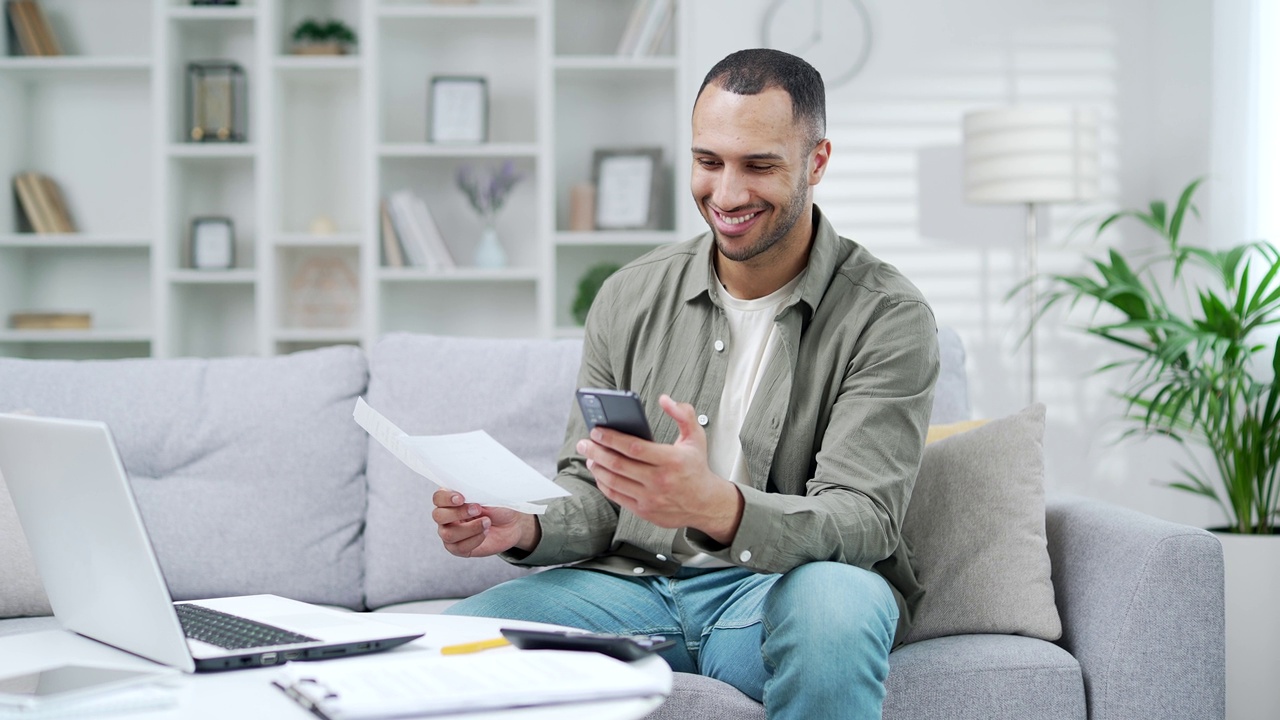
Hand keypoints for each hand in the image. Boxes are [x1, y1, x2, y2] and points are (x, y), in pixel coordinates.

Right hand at [431, 489, 539, 557]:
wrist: (512, 523)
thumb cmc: (499, 506)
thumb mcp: (488, 495)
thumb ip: (474, 493)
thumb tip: (465, 493)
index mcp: (451, 499)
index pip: (438, 497)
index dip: (446, 498)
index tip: (461, 499)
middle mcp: (447, 516)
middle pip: (438, 516)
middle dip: (458, 513)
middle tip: (478, 509)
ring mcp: (451, 533)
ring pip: (447, 534)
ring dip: (470, 528)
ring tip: (486, 522)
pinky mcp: (459, 548)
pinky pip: (459, 547)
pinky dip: (474, 540)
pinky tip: (485, 533)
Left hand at [577, 395, 742, 543]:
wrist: (706, 505)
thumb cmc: (696, 467)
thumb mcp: (696, 437)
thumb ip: (684, 414)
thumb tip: (664, 399)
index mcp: (672, 461)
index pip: (634, 448)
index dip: (612, 438)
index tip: (597, 430)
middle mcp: (660, 481)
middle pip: (619, 464)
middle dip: (596, 451)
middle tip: (584, 442)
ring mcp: (651, 498)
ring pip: (614, 481)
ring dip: (597, 467)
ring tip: (590, 456)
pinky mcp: (644, 511)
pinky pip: (617, 496)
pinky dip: (604, 483)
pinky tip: (599, 472)